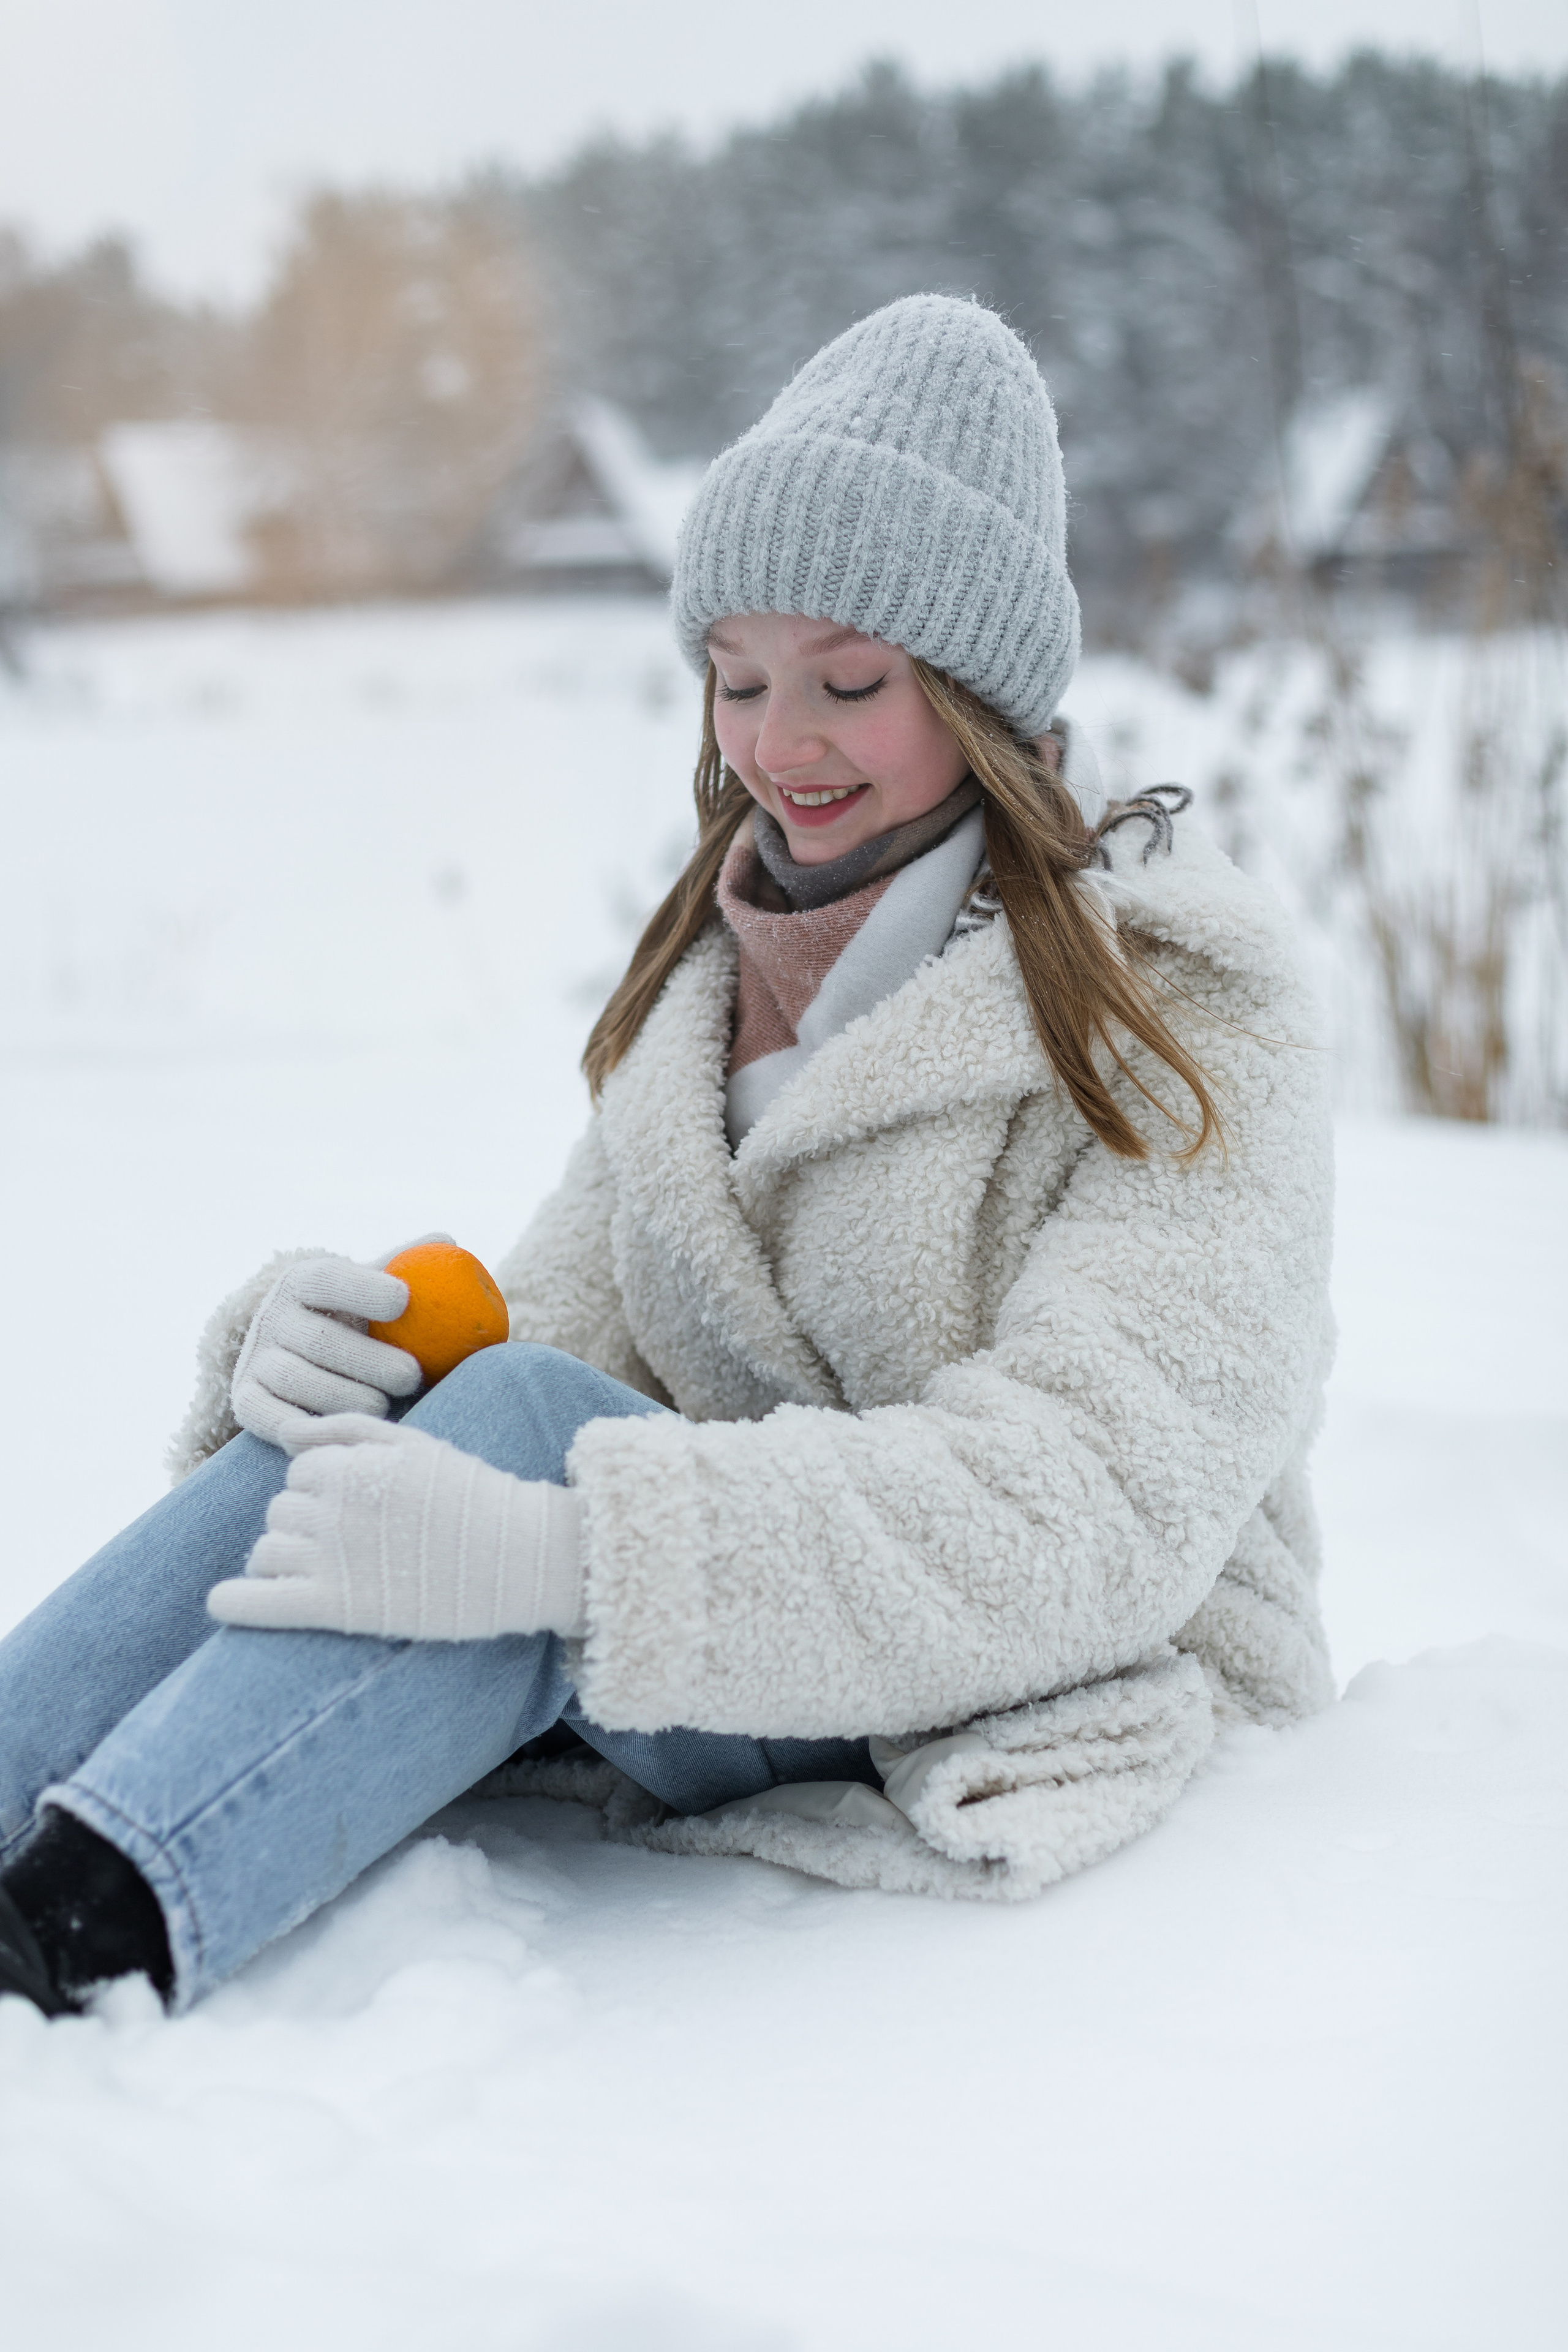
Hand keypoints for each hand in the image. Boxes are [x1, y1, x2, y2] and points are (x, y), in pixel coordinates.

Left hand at [206, 1414, 586, 1641]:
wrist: (523, 1555)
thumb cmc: (472, 1496)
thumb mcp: (415, 1443)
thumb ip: (346, 1429)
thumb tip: (288, 1435)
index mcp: (348, 1464)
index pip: (299, 1473)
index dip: (325, 1491)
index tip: (361, 1511)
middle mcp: (331, 1506)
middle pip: (281, 1512)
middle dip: (306, 1526)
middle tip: (353, 1547)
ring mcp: (330, 1557)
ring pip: (268, 1551)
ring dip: (285, 1561)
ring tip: (325, 1575)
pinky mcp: (334, 1606)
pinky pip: (260, 1602)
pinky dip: (236, 1602)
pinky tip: (224, 1604)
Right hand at [230, 1256, 422, 1451]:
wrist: (291, 1354)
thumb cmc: (351, 1318)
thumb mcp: (369, 1287)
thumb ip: (404, 1264)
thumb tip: (446, 1240)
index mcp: (302, 1281)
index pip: (328, 1278)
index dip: (364, 1289)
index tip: (404, 1300)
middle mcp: (272, 1317)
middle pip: (320, 1340)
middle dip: (370, 1361)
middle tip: (412, 1375)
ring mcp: (254, 1360)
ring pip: (298, 1381)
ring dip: (346, 1397)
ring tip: (384, 1404)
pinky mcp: (245, 1400)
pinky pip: (273, 1419)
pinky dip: (309, 1427)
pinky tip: (345, 1428)